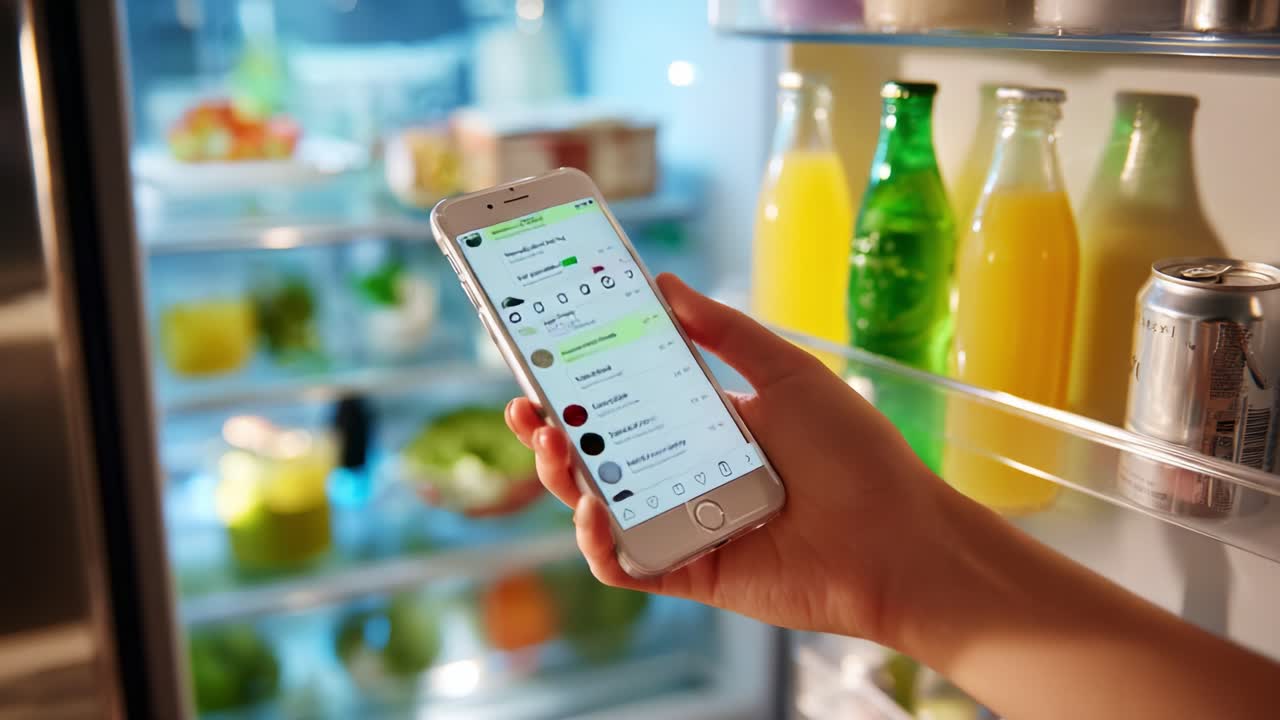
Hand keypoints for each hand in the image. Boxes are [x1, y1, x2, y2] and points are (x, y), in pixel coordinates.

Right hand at [505, 273, 953, 641]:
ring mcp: (682, 526)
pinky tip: (592, 508)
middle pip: (600, 454)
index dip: (580, 382)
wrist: (900, 538)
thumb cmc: (856, 453)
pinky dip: (597, 541)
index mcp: (705, 427)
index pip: (625, 401)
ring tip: (553, 441)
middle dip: (554, 429)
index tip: (542, 354)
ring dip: (563, 477)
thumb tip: (666, 282)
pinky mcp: (689, 573)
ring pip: (599, 507)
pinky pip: (625, 562)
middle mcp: (685, 475)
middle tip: (526, 404)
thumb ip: (726, 331)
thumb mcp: (788, 374)